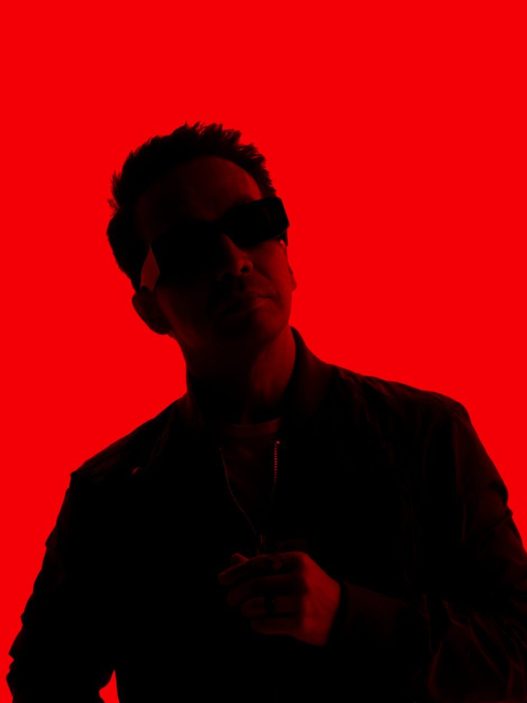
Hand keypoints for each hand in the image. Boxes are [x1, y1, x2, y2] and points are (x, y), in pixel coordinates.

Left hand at [217, 550, 341, 645]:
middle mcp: (299, 578)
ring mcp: (301, 602)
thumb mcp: (292, 569)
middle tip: (229, 599)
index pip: (259, 563)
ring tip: (245, 609)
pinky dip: (257, 623)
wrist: (342, 612)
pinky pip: (267, 623)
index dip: (237, 572)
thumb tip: (234, 558)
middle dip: (238, 591)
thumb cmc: (311, 587)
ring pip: (260, 605)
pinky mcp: (300, 623)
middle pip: (257, 583)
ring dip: (247, 608)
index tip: (222, 579)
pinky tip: (257, 622)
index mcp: (296, 560)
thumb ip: (263, 565)